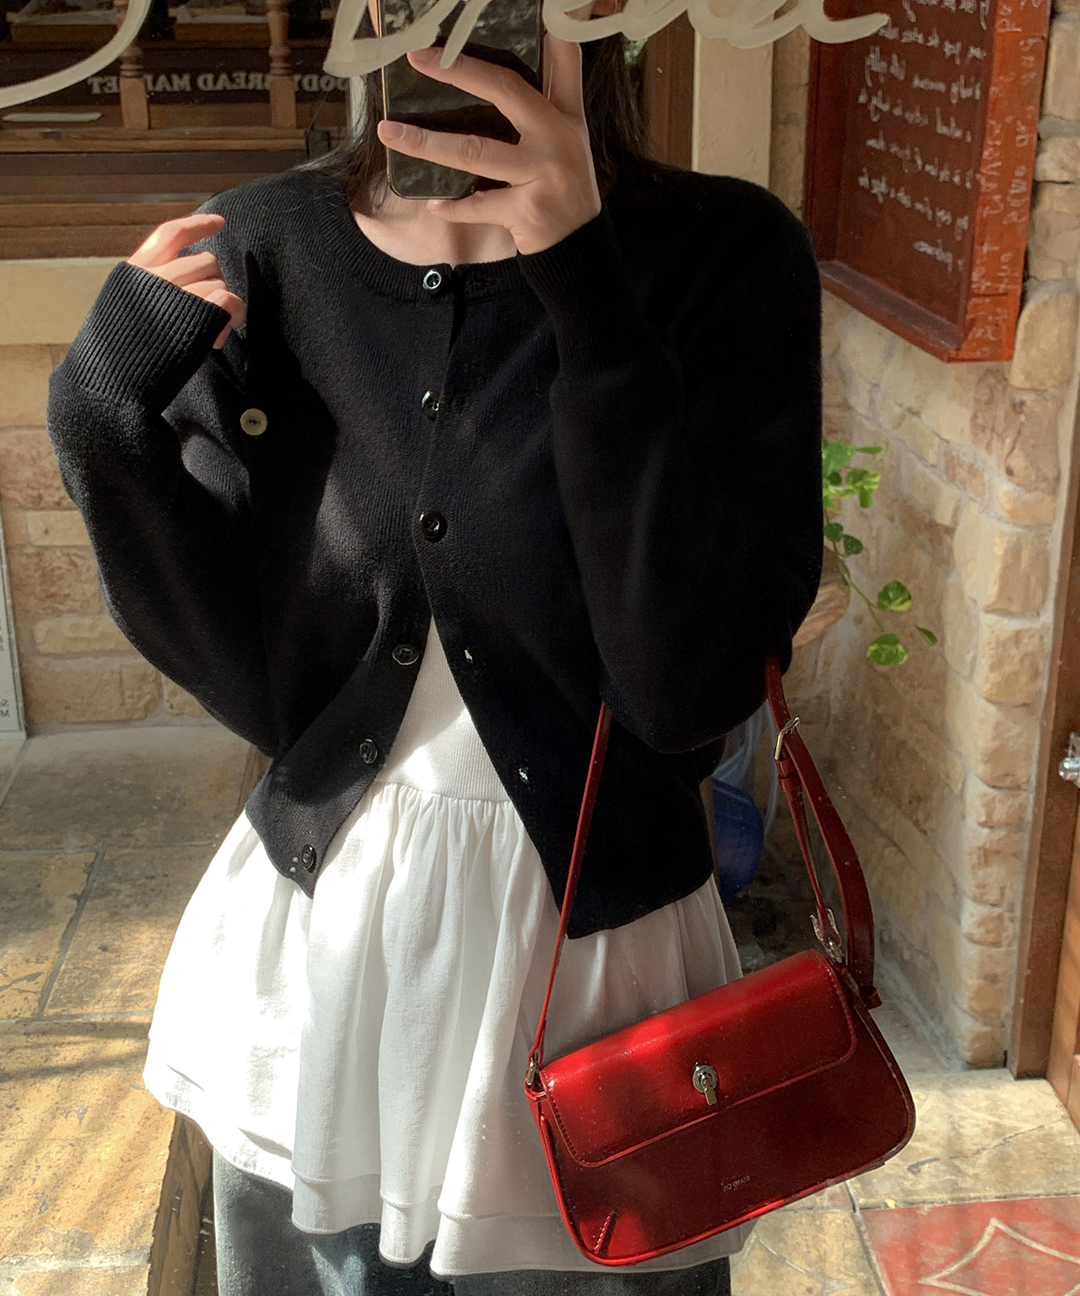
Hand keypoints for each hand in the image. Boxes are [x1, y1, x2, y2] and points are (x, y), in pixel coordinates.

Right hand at [128, 213, 245, 348]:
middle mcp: (154, 276)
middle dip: (214, 286)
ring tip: (210, 334)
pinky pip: (230, 301)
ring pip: (219, 282)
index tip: (219, 223)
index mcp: (134, 272)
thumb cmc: (121, 359)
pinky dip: (232, 317)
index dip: (198, 225)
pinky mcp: (197, 312)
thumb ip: (152, 291)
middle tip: (208, 318)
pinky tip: (219, 338)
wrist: (112, 387)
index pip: (169, 234)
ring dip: (223, 307)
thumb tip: (193, 283)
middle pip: (205, 261)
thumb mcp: (127, 311)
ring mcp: (175, 293)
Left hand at [376, 34, 601, 255]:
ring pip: (475, 152)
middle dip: (457, 71)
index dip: (546, 28)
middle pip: (504, 92)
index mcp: (564, 115)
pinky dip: (453, 207)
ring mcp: (543, 176)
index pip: (560, 58)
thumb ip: (557, 89)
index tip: (520, 8)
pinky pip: (478, 205)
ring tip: (389, 132)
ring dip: (426, 143)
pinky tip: (432, 203)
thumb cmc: (561, 185)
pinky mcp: (527, 211)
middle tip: (417, 57)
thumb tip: (547, 33)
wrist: (579, 247)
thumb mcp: (570, 135)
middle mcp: (557, 139)